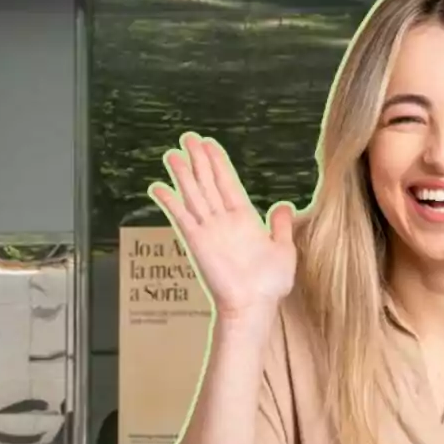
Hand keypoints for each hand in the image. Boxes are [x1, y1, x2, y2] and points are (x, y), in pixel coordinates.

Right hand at [148, 133, 297, 318]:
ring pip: (194, 194)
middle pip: (208, 183)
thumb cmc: (270, 285)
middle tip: (188, 137)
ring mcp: (209, 230)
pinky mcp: (197, 241)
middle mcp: (224, 221)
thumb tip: (283, 206)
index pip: (228, 183)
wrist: (254, 306)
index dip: (218, 163)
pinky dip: (170, 202)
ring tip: (174, 153)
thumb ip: (280, 227)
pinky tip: (159, 187)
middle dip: (198, 160)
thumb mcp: (284, 250)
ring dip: (184, 174)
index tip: (209, 145)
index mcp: (245, 219)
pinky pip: (182, 217)